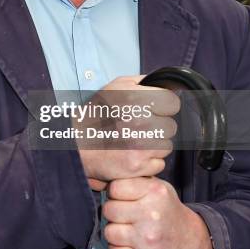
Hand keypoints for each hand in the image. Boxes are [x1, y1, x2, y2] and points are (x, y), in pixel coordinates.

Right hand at [77, 75, 179, 190]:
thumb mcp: (117, 87)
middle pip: (171, 126)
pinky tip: (133, 154)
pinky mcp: (138, 166)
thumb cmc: (96, 114)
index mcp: (136, 99)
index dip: (163, 106)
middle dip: (159, 127)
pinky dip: (149, 162)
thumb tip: (169, 86)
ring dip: (155, 145)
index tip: (153, 109)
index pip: (173, 103)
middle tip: (140, 127)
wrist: (76, 144)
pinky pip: (159, 163)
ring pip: (166, 146)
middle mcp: (140, 122)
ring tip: (135, 141)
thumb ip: (144, 82)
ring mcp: (140, 146)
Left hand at [102, 176, 213, 248]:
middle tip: (123, 214)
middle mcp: (152, 214)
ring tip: (126, 229)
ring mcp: (148, 239)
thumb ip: (134, 180)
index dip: (114, 192)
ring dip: (114, 231)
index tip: (122, 197)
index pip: (115, 188)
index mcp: (154, 192)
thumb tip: (107, 178)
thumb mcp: (157, 186)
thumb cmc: (166, 210)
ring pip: (109, 232)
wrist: (189, 240)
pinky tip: (129, 244)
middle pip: (109, 210)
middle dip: (113, 212)